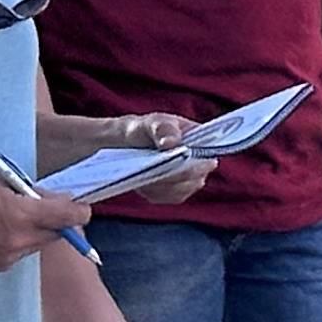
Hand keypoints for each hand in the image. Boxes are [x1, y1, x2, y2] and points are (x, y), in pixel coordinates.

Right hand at [0, 173, 94, 274]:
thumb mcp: (3, 183)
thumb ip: (36, 194)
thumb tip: (62, 199)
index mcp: (21, 214)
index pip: (67, 217)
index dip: (80, 211)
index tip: (82, 206)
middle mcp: (19, 239)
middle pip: (57, 233)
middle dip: (58, 220)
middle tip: (48, 205)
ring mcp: (9, 256)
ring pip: (41, 243)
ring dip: (40, 229)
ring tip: (17, 215)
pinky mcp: (0, 265)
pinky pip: (24, 251)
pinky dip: (23, 239)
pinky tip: (3, 228)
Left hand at [51, 109, 212, 208]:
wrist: (110, 149)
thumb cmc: (131, 131)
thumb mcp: (144, 124)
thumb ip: (161, 129)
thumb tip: (174, 144)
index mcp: (196, 136)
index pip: (211, 148)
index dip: (203, 158)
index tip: (185, 161)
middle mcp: (195, 157)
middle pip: (198, 175)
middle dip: (177, 176)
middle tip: (154, 170)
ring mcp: (183, 176)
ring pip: (184, 189)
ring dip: (164, 185)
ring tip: (144, 175)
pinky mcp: (168, 191)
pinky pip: (169, 198)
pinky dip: (156, 193)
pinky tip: (142, 185)